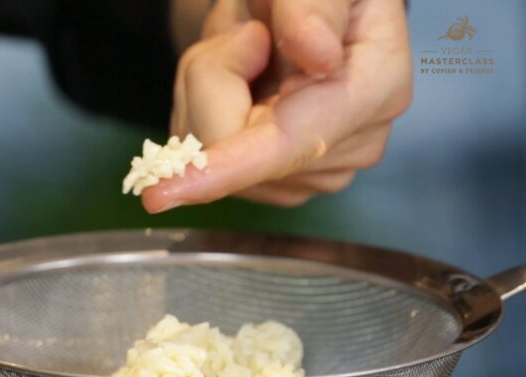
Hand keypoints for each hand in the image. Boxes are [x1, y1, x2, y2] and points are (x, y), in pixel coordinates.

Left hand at [147, 0, 410, 210]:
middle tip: (243, 32)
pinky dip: (205, 114)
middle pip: (235, 144)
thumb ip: (313, 6)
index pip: (293, 140)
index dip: (231, 166)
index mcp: (378, 85)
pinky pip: (209, 161)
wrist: (300, 8)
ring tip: (246, 52)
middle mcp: (356, 142)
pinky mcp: (282, 185)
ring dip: (206, 95)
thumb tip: (317, 54)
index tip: (163, 192)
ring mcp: (318, 172)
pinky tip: (241, 86)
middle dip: (213, 81)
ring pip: (213, 152)